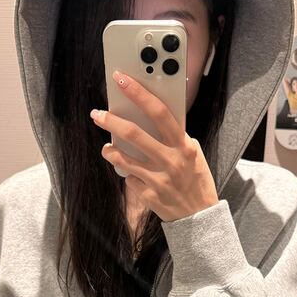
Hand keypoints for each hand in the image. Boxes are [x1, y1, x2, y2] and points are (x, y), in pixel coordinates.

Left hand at [89, 70, 218, 222]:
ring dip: (110, 150)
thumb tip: (151, 116)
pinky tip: (133, 174)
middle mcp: (171, 161)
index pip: (159, 112)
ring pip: (123, 158)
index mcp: (183, 145)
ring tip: (107, 148)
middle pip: (134, 134)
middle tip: (97, 114)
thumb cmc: (196, 179)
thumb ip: (176, 137)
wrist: (199, 216)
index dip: (138, 93)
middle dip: (111, 121)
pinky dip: (128, 173)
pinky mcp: (149, 195)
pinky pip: (130, 178)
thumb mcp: (193, 154)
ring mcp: (158, 179)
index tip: (121, 79)